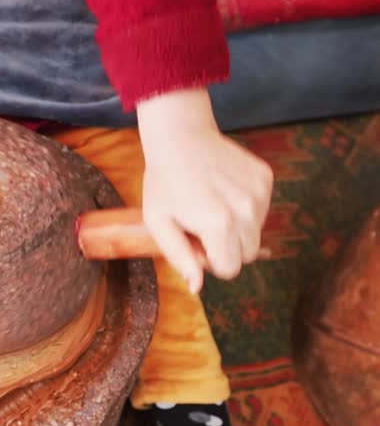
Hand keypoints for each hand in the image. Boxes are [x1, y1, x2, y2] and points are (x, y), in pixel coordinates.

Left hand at [137, 89, 272, 292]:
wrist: (180, 138)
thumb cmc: (164, 183)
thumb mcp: (159, 224)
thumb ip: (179, 258)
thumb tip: (197, 287)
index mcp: (218, 224)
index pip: (230, 269)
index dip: (211, 261)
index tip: (196, 242)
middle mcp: (246, 210)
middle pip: (247, 254)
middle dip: (226, 247)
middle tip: (202, 224)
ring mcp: (260, 192)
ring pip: (256, 232)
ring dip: (237, 227)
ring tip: (211, 203)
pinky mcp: (266, 177)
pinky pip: (261, 209)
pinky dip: (245, 206)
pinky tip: (223, 189)